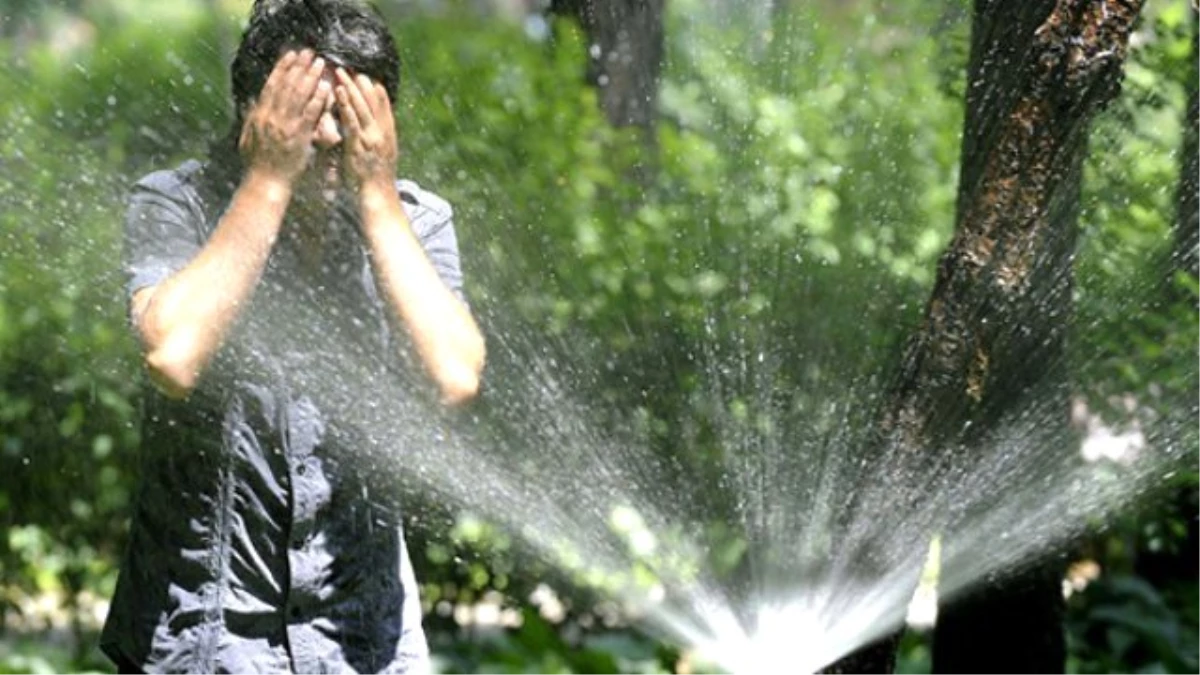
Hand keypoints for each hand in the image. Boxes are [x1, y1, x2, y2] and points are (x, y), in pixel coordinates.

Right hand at [238, 50, 331, 184]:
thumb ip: (250, 117)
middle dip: (298, 66)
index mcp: (260, 115)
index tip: (290, 54)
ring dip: (310, 77)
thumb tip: (250, 101)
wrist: (266, 183)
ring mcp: (285, 126)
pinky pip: (310, 114)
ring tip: (320, 63)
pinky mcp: (299, 137)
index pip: (271, 85)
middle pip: (286, 85)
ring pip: (298, 95)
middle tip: (309, 52)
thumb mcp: (248, 137)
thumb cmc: (258, 163)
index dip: (282, 68)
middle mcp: (271, 116)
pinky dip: (318, 100)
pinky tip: (326, 88)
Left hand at [334, 68, 398, 193]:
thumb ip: (377, 140)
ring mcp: (371, 136)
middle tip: (350, 67)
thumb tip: (371, 129)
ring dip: (351, 87)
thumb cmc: (376, 178)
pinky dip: (346, 104)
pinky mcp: (359, 143)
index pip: (383, 105)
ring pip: (362, 106)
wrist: (378, 194)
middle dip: (361, 83)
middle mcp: (382, 131)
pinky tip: (339, 91)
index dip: (374, 89)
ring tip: (341, 71)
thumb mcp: (382, 155)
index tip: (366, 76)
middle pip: (372, 101)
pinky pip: (351, 119)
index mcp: (388, 133)